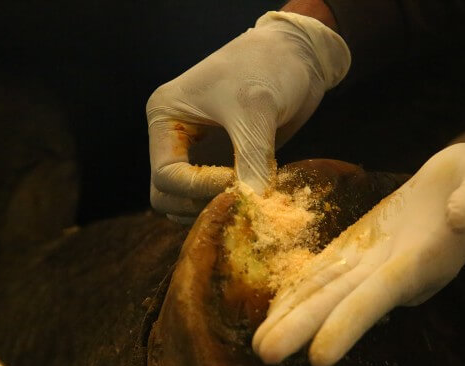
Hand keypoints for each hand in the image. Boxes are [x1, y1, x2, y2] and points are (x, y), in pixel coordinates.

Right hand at [146, 11, 349, 221]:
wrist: (298, 55)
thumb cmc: (268, 67)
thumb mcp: (256, 110)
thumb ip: (253, 158)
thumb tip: (254, 205)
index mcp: (165, 119)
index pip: (165, 176)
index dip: (198, 188)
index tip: (235, 182)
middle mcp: (175, 140)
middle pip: (168, 198)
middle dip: (200, 205)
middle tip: (240, 201)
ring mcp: (198, 155)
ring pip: (188, 204)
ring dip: (216, 210)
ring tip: (251, 202)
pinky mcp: (224, 164)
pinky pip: (216, 198)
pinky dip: (233, 205)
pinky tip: (259, 199)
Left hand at [252, 143, 464, 365]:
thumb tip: (463, 214)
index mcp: (423, 262)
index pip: (381, 295)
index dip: (349, 322)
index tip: (319, 356)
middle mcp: (393, 272)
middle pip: (343, 301)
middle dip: (304, 327)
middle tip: (265, 354)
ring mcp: (373, 263)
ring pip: (328, 291)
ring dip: (294, 316)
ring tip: (260, 345)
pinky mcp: (360, 247)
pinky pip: (327, 272)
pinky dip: (301, 291)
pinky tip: (276, 310)